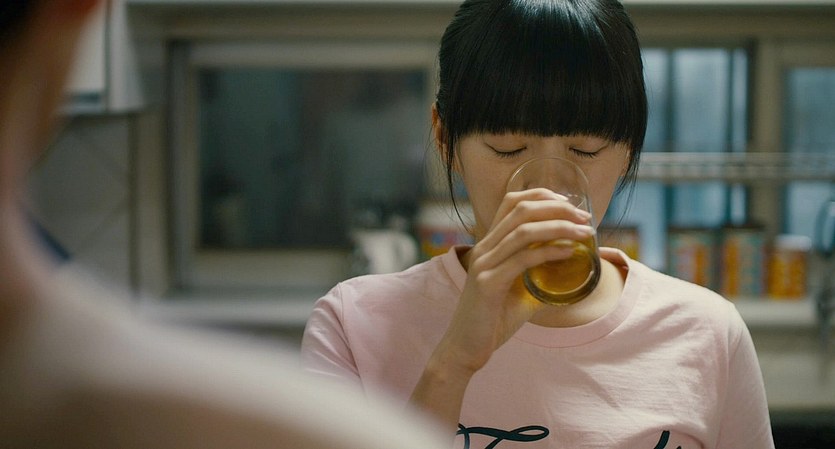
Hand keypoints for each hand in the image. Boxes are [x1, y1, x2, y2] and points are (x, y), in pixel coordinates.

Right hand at [434, 188, 594, 373]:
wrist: (466, 348)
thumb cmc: (493, 320)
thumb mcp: (520, 290)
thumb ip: (538, 274)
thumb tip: (571, 266)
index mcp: (489, 244)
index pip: (512, 201)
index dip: (543, 196)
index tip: (570, 206)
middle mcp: (484, 248)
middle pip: (521, 210)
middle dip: (558, 208)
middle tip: (585, 218)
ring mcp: (484, 264)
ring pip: (524, 230)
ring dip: (560, 227)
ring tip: (585, 233)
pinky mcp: (488, 283)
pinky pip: (523, 259)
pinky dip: (550, 251)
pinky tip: (568, 252)